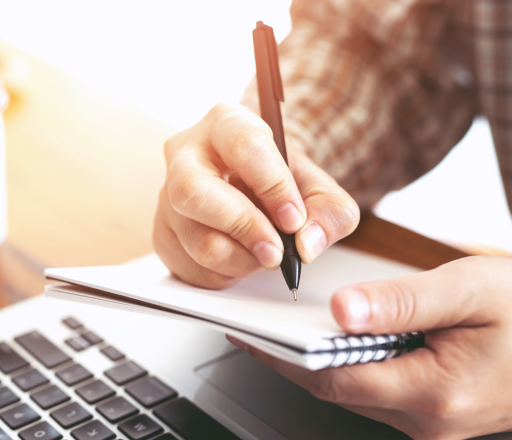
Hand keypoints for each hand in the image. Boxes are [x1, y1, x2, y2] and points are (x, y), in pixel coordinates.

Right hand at [153, 103, 358, 287]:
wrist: (251, 187)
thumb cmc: (278, 180)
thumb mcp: (318, 187)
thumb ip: (330, 212)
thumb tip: (307, 243)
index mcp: (226, 123)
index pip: (244, 147)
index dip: (273, 187)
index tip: (294, 219)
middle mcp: (186, 153)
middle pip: (195, 193)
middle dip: (244, 228)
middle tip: (276, 251)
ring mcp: (167, 194)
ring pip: (198, 240)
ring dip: (242, 259)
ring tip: (264, 252)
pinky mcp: (163, 232)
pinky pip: (193, 266)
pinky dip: (227, 272)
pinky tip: (241, 255)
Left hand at [229, 256, 511, 439]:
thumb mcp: (469, 290)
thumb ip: (402, 302)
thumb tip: (341, 311)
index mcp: (435, 393)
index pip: (332, 380)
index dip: (283, 357)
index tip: (249, 334)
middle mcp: (430, 420)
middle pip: (337, 389)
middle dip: (293, 359)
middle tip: (256, 326)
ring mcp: (433, 422)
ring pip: (355, 392)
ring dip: (319, 362)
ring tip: (285, 327)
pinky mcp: (434, 413)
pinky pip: (376, 391)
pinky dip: (349, 365)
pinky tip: (335, 339)